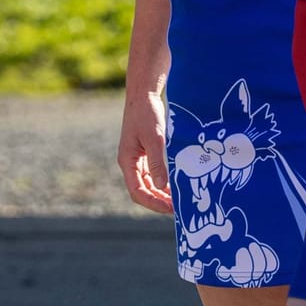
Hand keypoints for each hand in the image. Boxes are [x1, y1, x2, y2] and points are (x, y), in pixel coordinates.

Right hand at [117, 89, 172, 214]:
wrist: (143, 95)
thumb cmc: (146, 115)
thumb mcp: (154, 139)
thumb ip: (157, 163)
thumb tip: (162, 187)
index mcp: (127, 161)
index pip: (137, 191)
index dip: (152, 202)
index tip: (169, 208)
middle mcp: (130, 163)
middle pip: (142, 191)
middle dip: (157, 201)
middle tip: (177, 210)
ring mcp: (137, 159)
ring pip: (148, 184)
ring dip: (161, 194)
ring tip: (178, 202)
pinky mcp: (145, 154)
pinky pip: (152, 175)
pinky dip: (162, 183)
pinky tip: (175, 187)